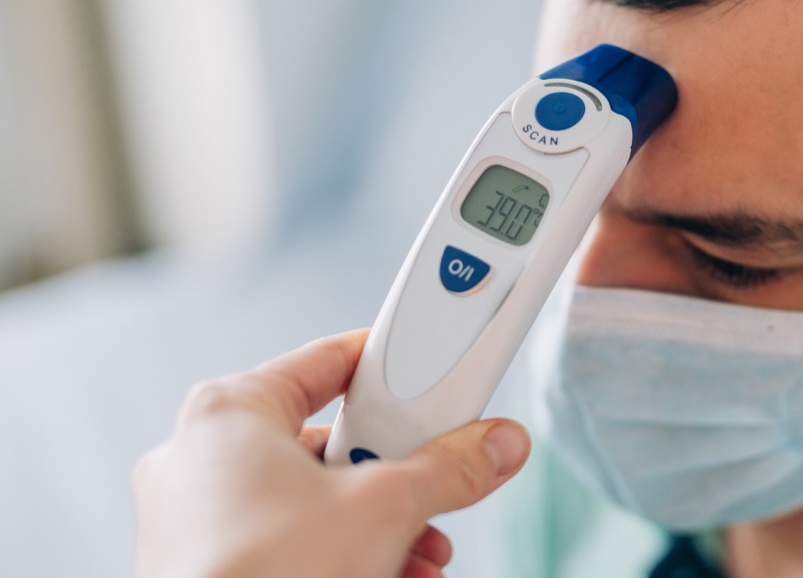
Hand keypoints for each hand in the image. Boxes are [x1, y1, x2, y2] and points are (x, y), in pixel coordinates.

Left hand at [132, 329, 529, 577]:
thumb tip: (491, 446)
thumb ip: (449, 469)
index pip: (328, 361)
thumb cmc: (261, 576)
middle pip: (328, 441)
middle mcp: (200, 459)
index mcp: (230, 413)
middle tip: (433, 481)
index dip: (391, 370)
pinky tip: (393, 574)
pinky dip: (342, 554)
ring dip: (380, 525)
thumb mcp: (385, 509)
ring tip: (422, 551)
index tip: (433, 382)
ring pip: (310, 501)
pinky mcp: (205, 569)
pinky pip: (287, 543)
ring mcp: (195, 520)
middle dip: (394, 473)